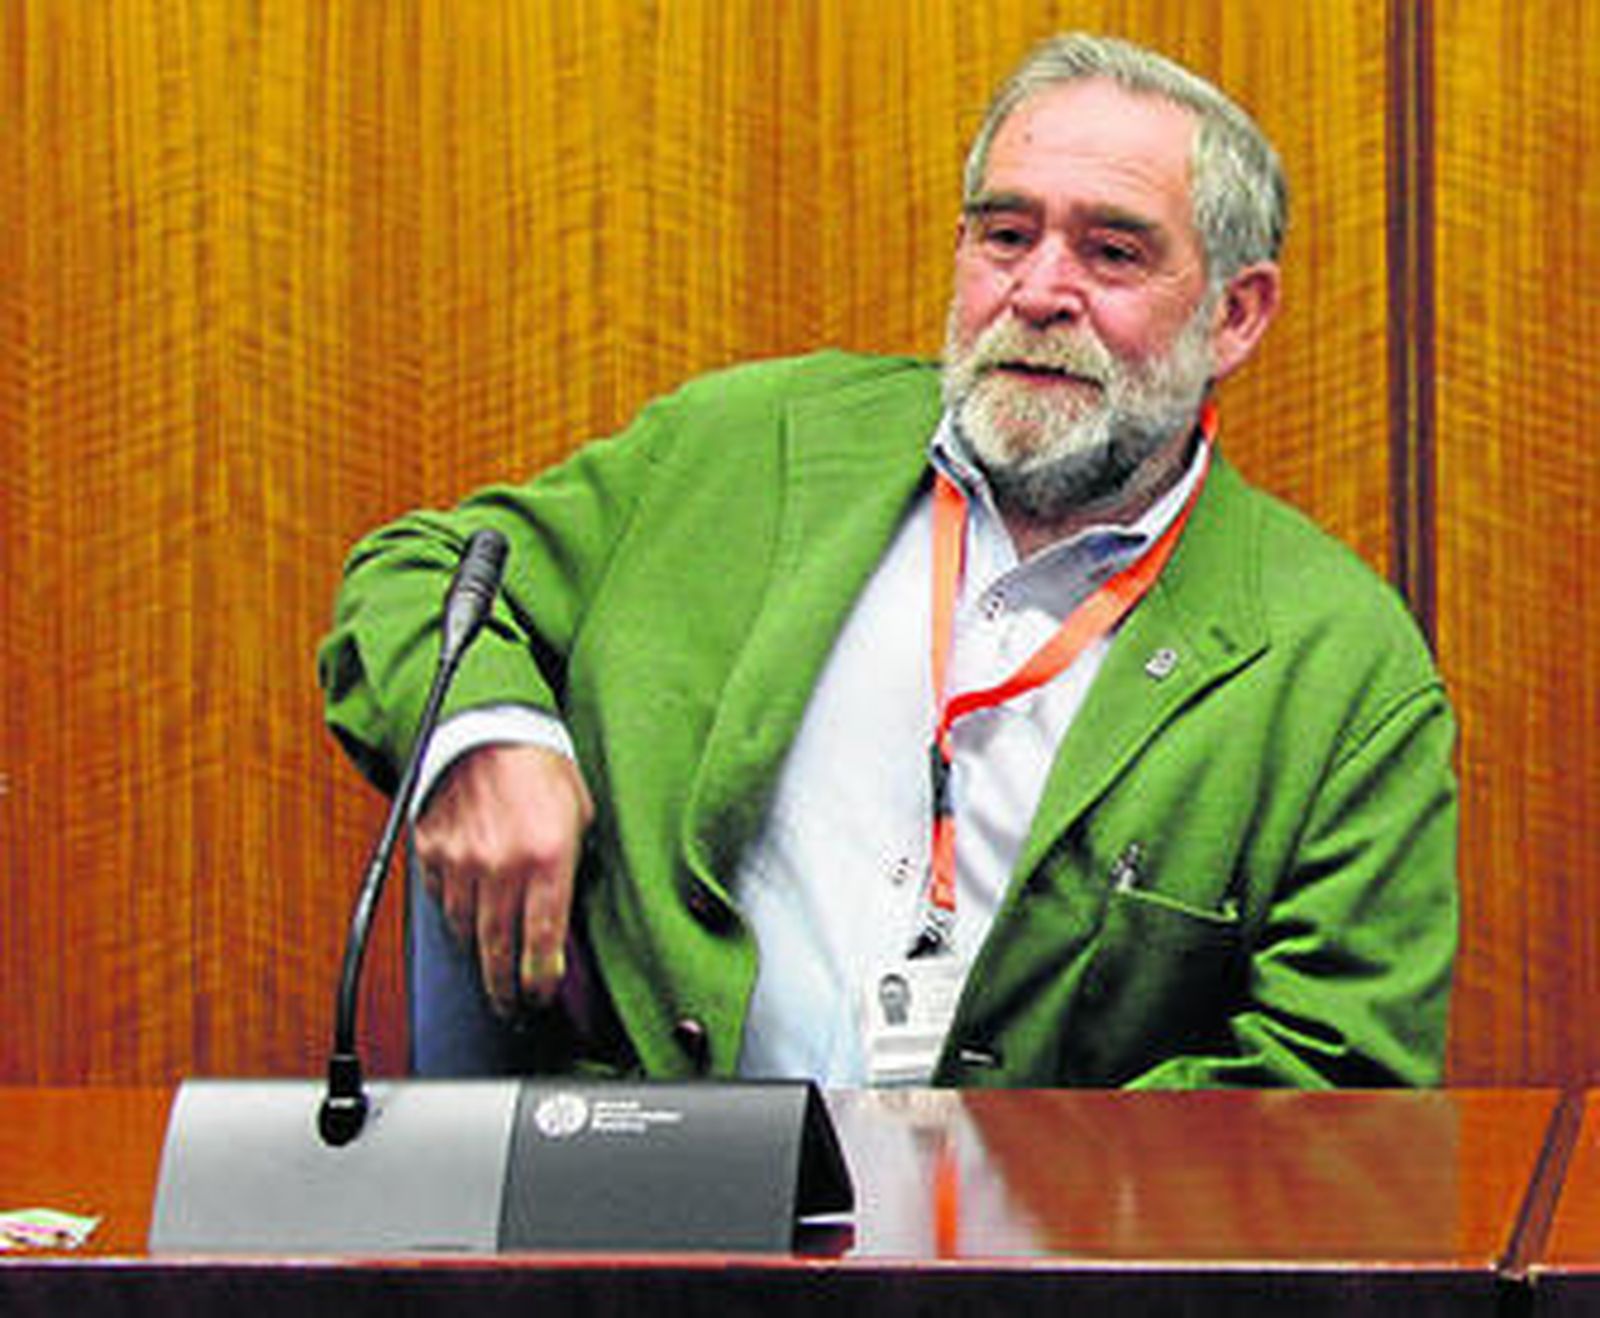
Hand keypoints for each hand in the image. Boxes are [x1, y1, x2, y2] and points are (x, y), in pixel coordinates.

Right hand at [414, 743, 593, 1016]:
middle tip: (513, 1010)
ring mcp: (462, 862)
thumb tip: (567, 920)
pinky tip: (468, 921)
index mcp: (547, 859)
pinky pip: (441, 903)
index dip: (540, 983)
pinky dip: (455, 916)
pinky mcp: (432, 853)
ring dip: (480, 957)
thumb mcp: (579, 817)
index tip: (541, 999)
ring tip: (492, 971)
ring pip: (466, 933)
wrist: (488, 727)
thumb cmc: (541, 769)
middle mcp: (502, 866)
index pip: (543, 944)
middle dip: (506, 990)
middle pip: (499, 952)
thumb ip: (573, 868)